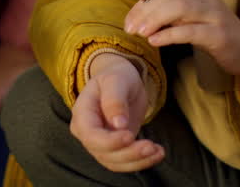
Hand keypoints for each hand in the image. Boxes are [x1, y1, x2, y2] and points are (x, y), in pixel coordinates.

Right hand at [69, 54, 163, 172]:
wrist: (122, 83)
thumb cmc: (116, 77)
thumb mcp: (115, 80)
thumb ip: (114, 100)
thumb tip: (118, 124)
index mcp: (82, 113)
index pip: (90, 135)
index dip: (109, 141)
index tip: (129, 136)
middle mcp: (87, 132)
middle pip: (103, 152)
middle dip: (128, 153)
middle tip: (150, 146)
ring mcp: (100, 143)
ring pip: (114, 162)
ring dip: (137, 160)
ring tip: (157, 151)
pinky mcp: (114, 149)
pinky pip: (125, 162)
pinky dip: (142, 162)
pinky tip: (157, 153)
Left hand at [123, 0, 239, 78]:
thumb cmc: (214, 33)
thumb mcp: (190, 18)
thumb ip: (170, 12)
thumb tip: (139, 16)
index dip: (142, 5)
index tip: (127, 21)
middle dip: (145, 12)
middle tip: (129, 28)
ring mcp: (214, 14)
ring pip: (179, 9)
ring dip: (155, 20)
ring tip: (140, 32)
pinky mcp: (219, 34)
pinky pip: (190, 31)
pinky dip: (169, 34)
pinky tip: (155, 41)